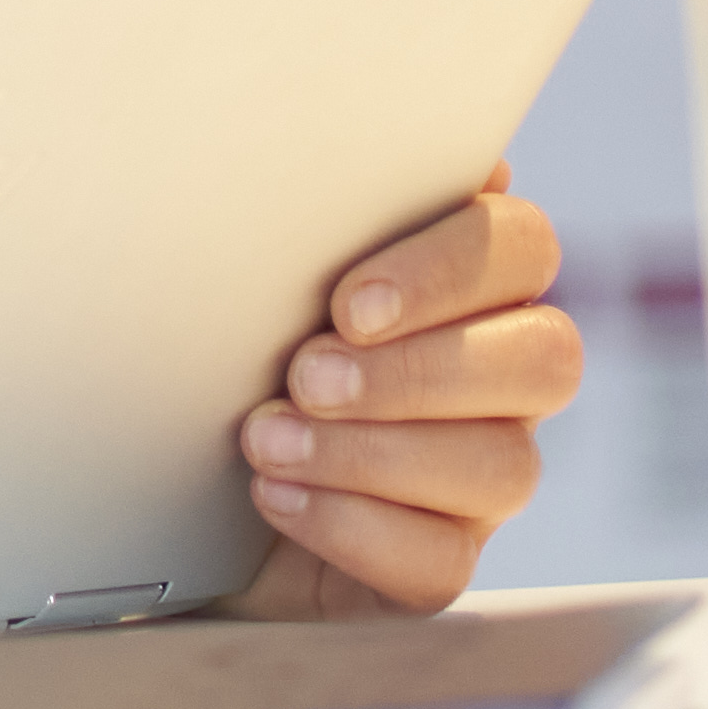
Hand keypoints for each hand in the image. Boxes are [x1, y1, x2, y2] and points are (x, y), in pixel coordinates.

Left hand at [223, 172, 576, 618]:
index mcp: (465, 283)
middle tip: (307, 374)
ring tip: (268, 439)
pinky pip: (441, 559)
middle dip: (420, 371)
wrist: (161, 489)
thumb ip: (315, 216)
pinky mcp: (438, 566)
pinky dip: (351, 526)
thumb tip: (340, 142)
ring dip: (372, 450)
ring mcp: (478, 479)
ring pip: (503, 465)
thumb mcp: (253, 276)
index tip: (349, 301)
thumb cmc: (220, 354)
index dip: (449, 270)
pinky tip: (278, 497)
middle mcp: (496, 378)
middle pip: (546, 358)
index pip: (522, 245)